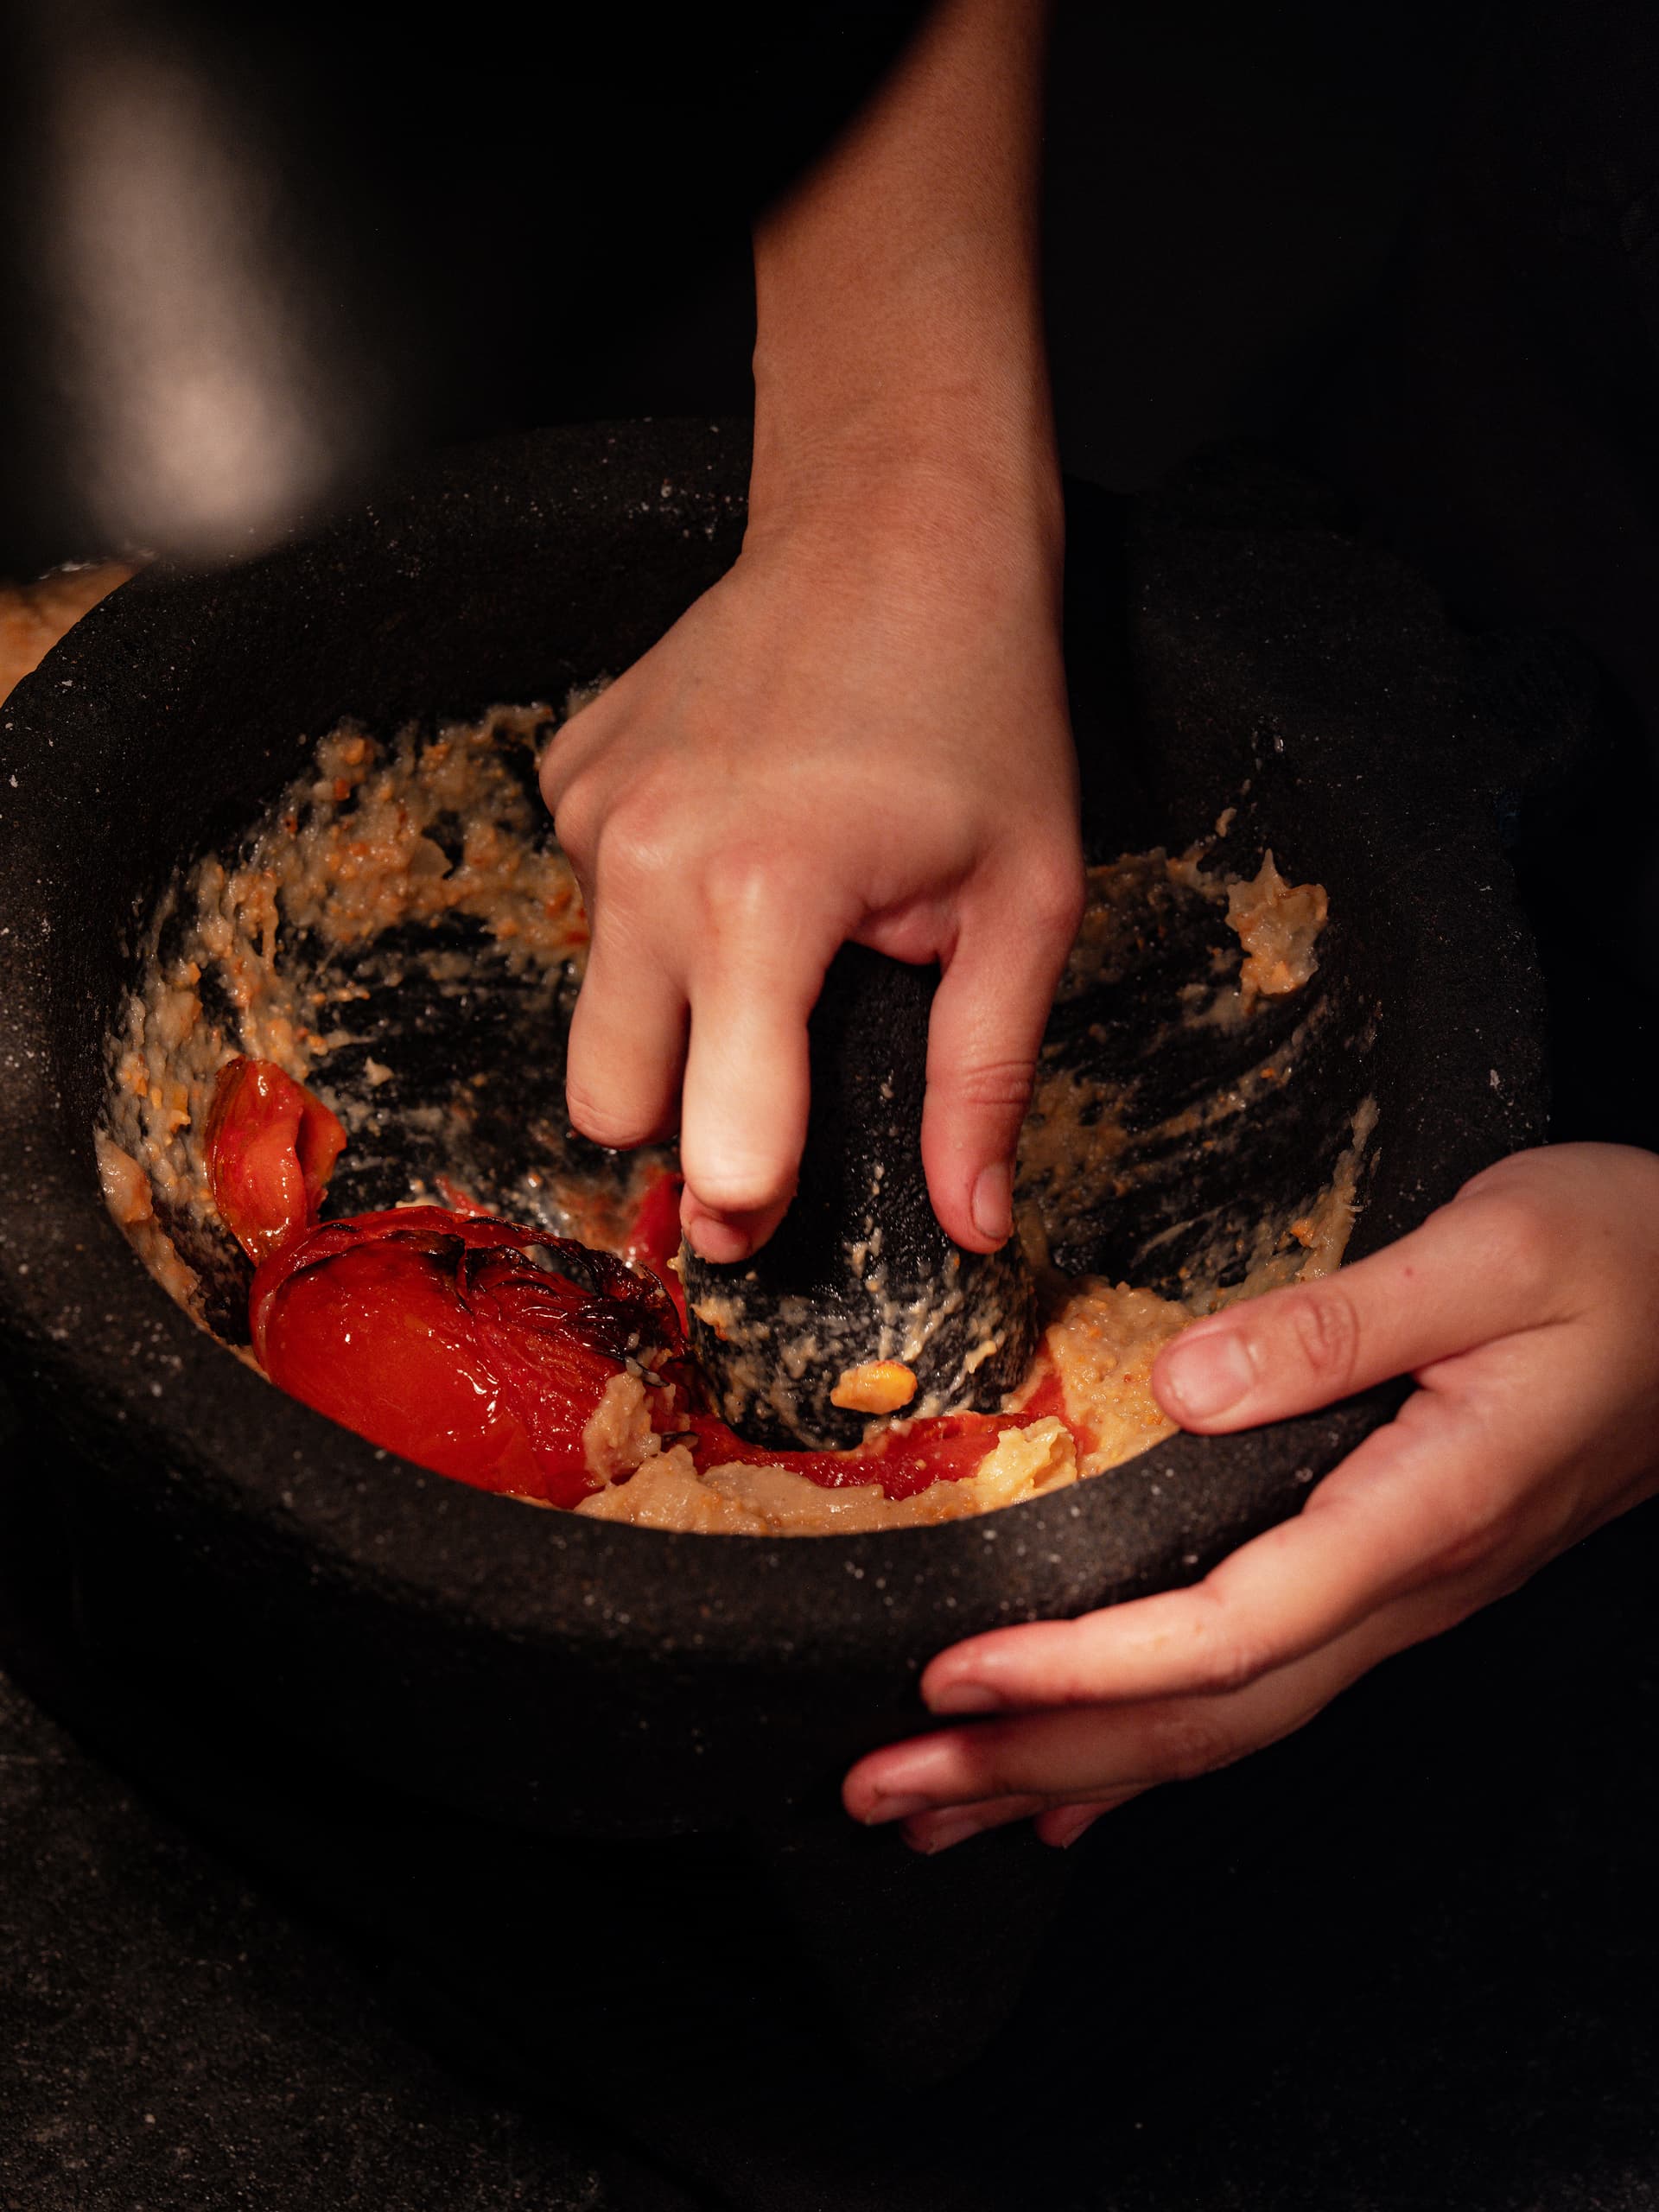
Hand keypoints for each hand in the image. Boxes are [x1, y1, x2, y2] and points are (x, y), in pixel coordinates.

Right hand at [540, 461, 1081, 1261]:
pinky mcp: (568, 773)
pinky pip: (591, 898)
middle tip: (772, 1074)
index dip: (749, 1201)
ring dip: (671, 1003)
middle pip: (606, 1103)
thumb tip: (971, 1221)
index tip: (774, 1209)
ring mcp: (591, 810)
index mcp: (764, 905)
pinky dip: (653, 901)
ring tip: (775, 914)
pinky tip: (735, 830)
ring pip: (596, 1001)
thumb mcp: (1024, 903)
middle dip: (679, 1120)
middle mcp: (644, 860)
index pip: (712, 1138)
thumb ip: (983, 1078)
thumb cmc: (981, 702)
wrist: (895, 524)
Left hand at [843, 1142, 1658, 1850]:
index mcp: (1419, 1513)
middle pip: (1203, 1714)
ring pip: (1222, 1723)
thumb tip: (1183, 1380)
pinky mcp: (1392, 1575)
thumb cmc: (1632, 1262)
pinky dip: (1155, 1747)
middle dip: (1035, 1758)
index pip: (1228, 1629)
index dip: (1083, 1666)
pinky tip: (1080, 1788)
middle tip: (885, 1790)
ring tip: (939, 1806)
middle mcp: (1404, 1586)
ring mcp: (1401, 1598)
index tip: (952, 1676)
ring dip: (1073, 1769)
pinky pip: (1258, 1689)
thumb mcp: (1495, 1253)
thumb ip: (1342, 1320)